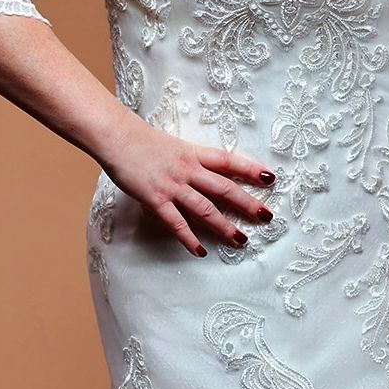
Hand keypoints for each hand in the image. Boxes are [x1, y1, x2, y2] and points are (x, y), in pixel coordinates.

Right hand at [100, 121, 277, 257]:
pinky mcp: (156, 199)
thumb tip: (202, 174)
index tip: (270, 178)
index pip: (228, 161)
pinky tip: (200, 251)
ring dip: (224, 226)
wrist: (117, 137)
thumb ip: (188, 160)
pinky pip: (176, 223)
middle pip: (225, 188)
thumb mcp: (172, 146)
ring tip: (240, 240)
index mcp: (193, 153)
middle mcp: (188, 169)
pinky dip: (189, 238)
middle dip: (247, 203)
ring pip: (206, 208)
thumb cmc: (141, 140)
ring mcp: (173, 186)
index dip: (250, 170)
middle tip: (266, 216)